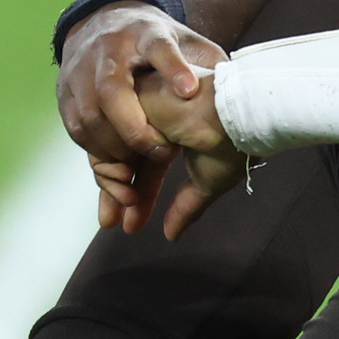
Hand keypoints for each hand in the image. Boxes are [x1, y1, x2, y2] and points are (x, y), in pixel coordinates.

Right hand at [57, 1, 229, 233]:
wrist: (106, 21)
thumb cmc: (158, 42)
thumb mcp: (188, 43)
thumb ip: (209, 65)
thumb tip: (236, 90)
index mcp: (146, 33)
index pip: (160, 48)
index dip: (173, 69)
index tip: (190, 90)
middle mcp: (108, 50)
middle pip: (112, 90)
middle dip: (134, 128)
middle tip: (160, 154)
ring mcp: (82, 71)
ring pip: (89, 116)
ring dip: (113, 150)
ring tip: (138, 171)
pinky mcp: (65, 93)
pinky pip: (77, 129)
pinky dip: (97, 153)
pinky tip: (117, 167)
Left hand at [87, 60, 246, 239]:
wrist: (235, 116)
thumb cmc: (232, 143)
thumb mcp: (207, 181)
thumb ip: (186, 206)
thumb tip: (172, 236)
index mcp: (175, 132)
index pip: (147, 168)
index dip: (139, 197)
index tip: (130, 226)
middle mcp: (153, 119)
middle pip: (124, 160)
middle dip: (115, 194)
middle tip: (111, 224)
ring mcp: (139, 109)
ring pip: (110, 151)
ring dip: (112, 183)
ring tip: (128, 203)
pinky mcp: (126, 103)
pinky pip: (103, 139)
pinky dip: (107, 165)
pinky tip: (125, 181)